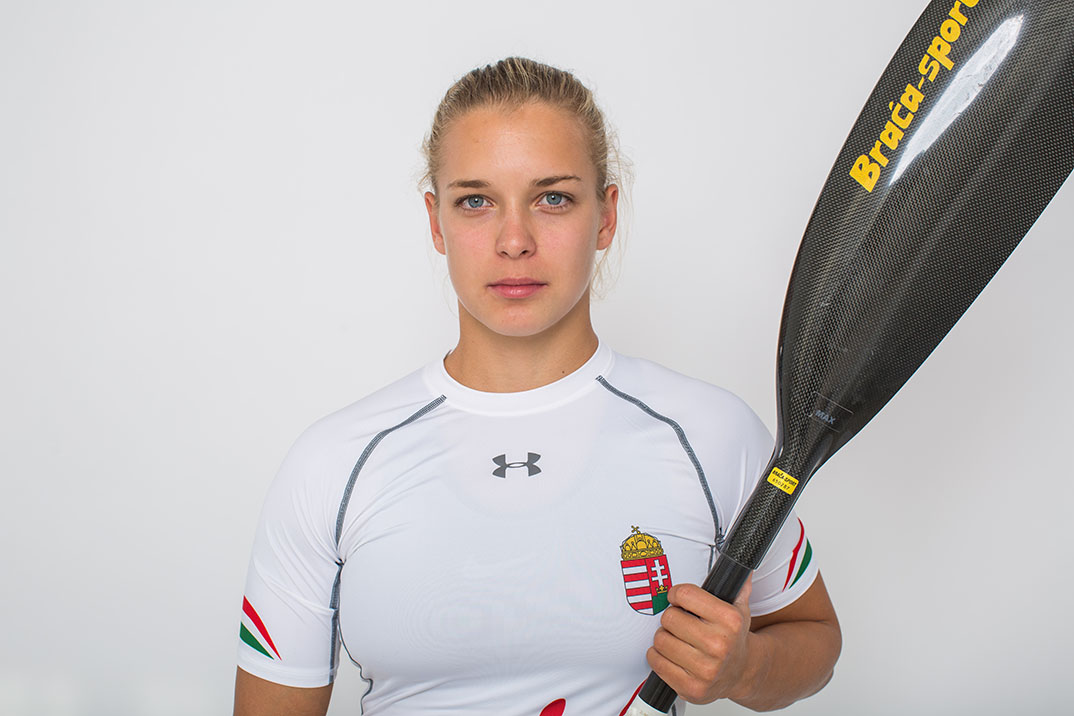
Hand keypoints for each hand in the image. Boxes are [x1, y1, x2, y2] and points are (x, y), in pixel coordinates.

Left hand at [645, 576, 756, 704]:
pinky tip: (673, 656)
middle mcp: (720, 645)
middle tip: (681, 623)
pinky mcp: (692, 688)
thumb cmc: (733, 637)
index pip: (683, 594)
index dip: (676, 594)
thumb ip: (737, 584)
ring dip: (664, 638)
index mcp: (730, 620)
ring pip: (660, 640)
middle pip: (669, 617)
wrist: (742, 673)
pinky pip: (656, 661)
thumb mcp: (740, 607)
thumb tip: (742, 562)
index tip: (678, 599)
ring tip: (678, 640)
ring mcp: (706, 669)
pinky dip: (659, 656)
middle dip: (671, 618)